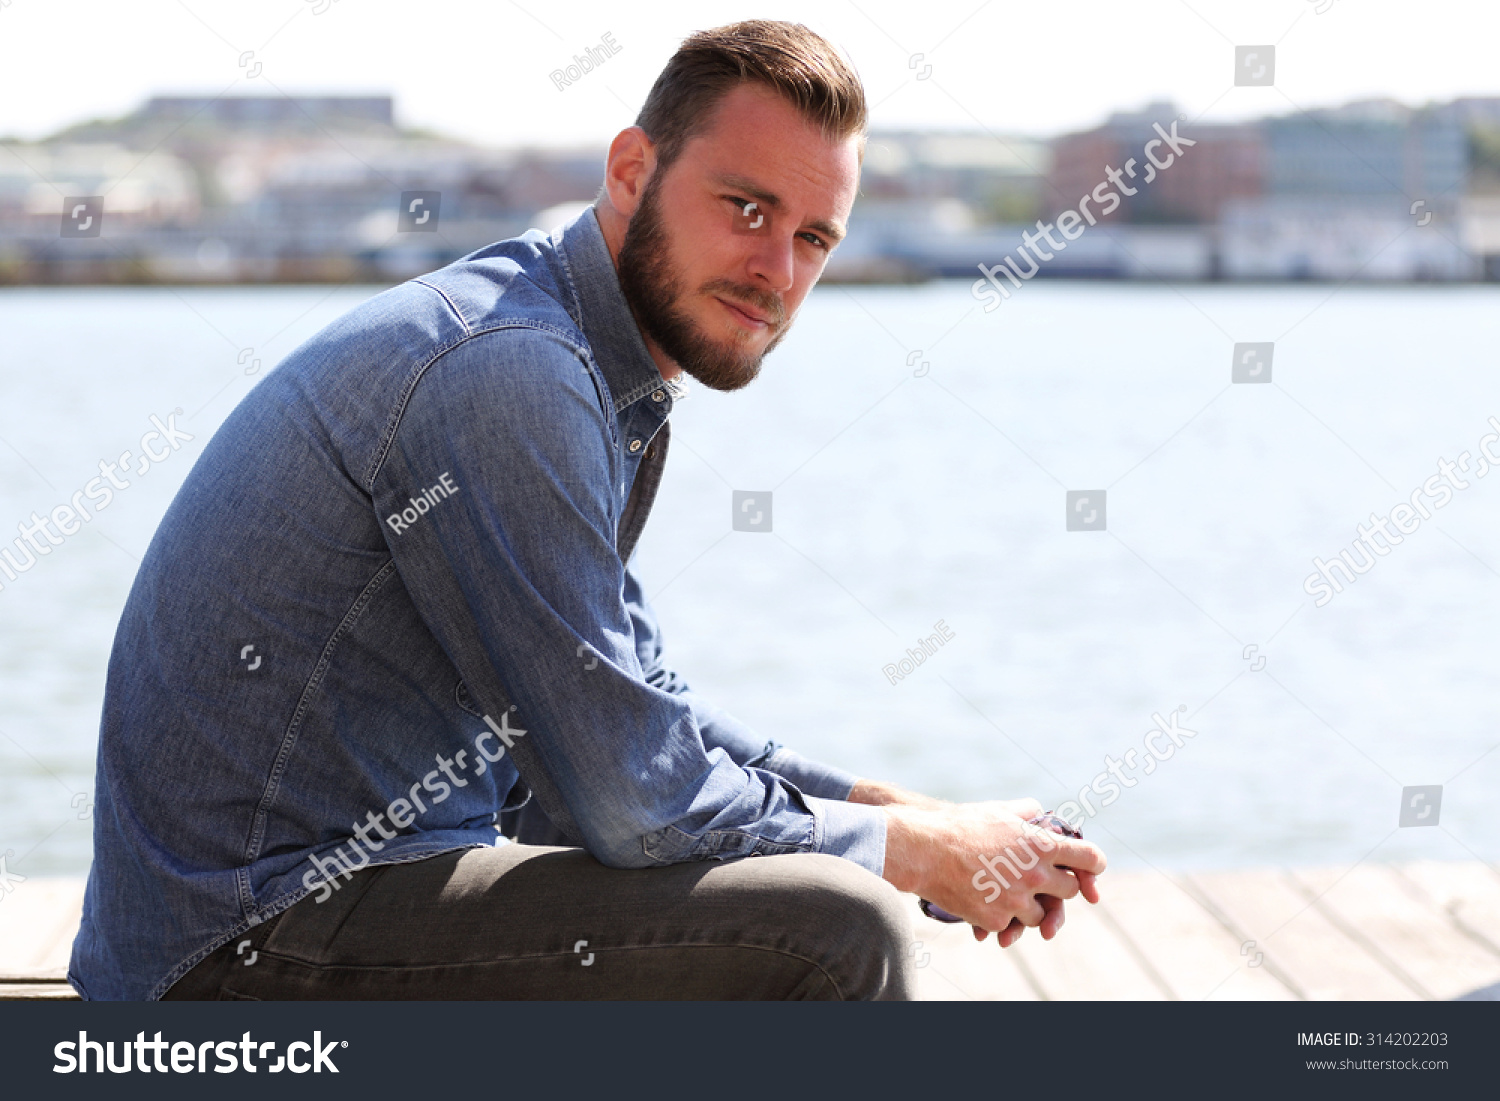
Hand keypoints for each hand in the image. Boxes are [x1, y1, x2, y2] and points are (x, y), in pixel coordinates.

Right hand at [882, 801, 1105, 938]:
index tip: (1092, 867)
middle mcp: (1035, 875)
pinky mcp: (997, 920)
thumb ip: (1027, 812)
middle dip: (1060, 886)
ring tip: (1008, 893)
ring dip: (1030, 906)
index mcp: (1040, 845)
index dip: (1094, 863)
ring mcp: (1017, 900)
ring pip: (1041, 915)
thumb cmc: (960, 825)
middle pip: (1069, 891)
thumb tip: (1041, 813)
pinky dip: (1001, 919)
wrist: (924, 851)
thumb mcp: (998, 810)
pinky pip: (1010, 926)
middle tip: (1042, 881)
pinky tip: (984, 904)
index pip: (1089, 857)